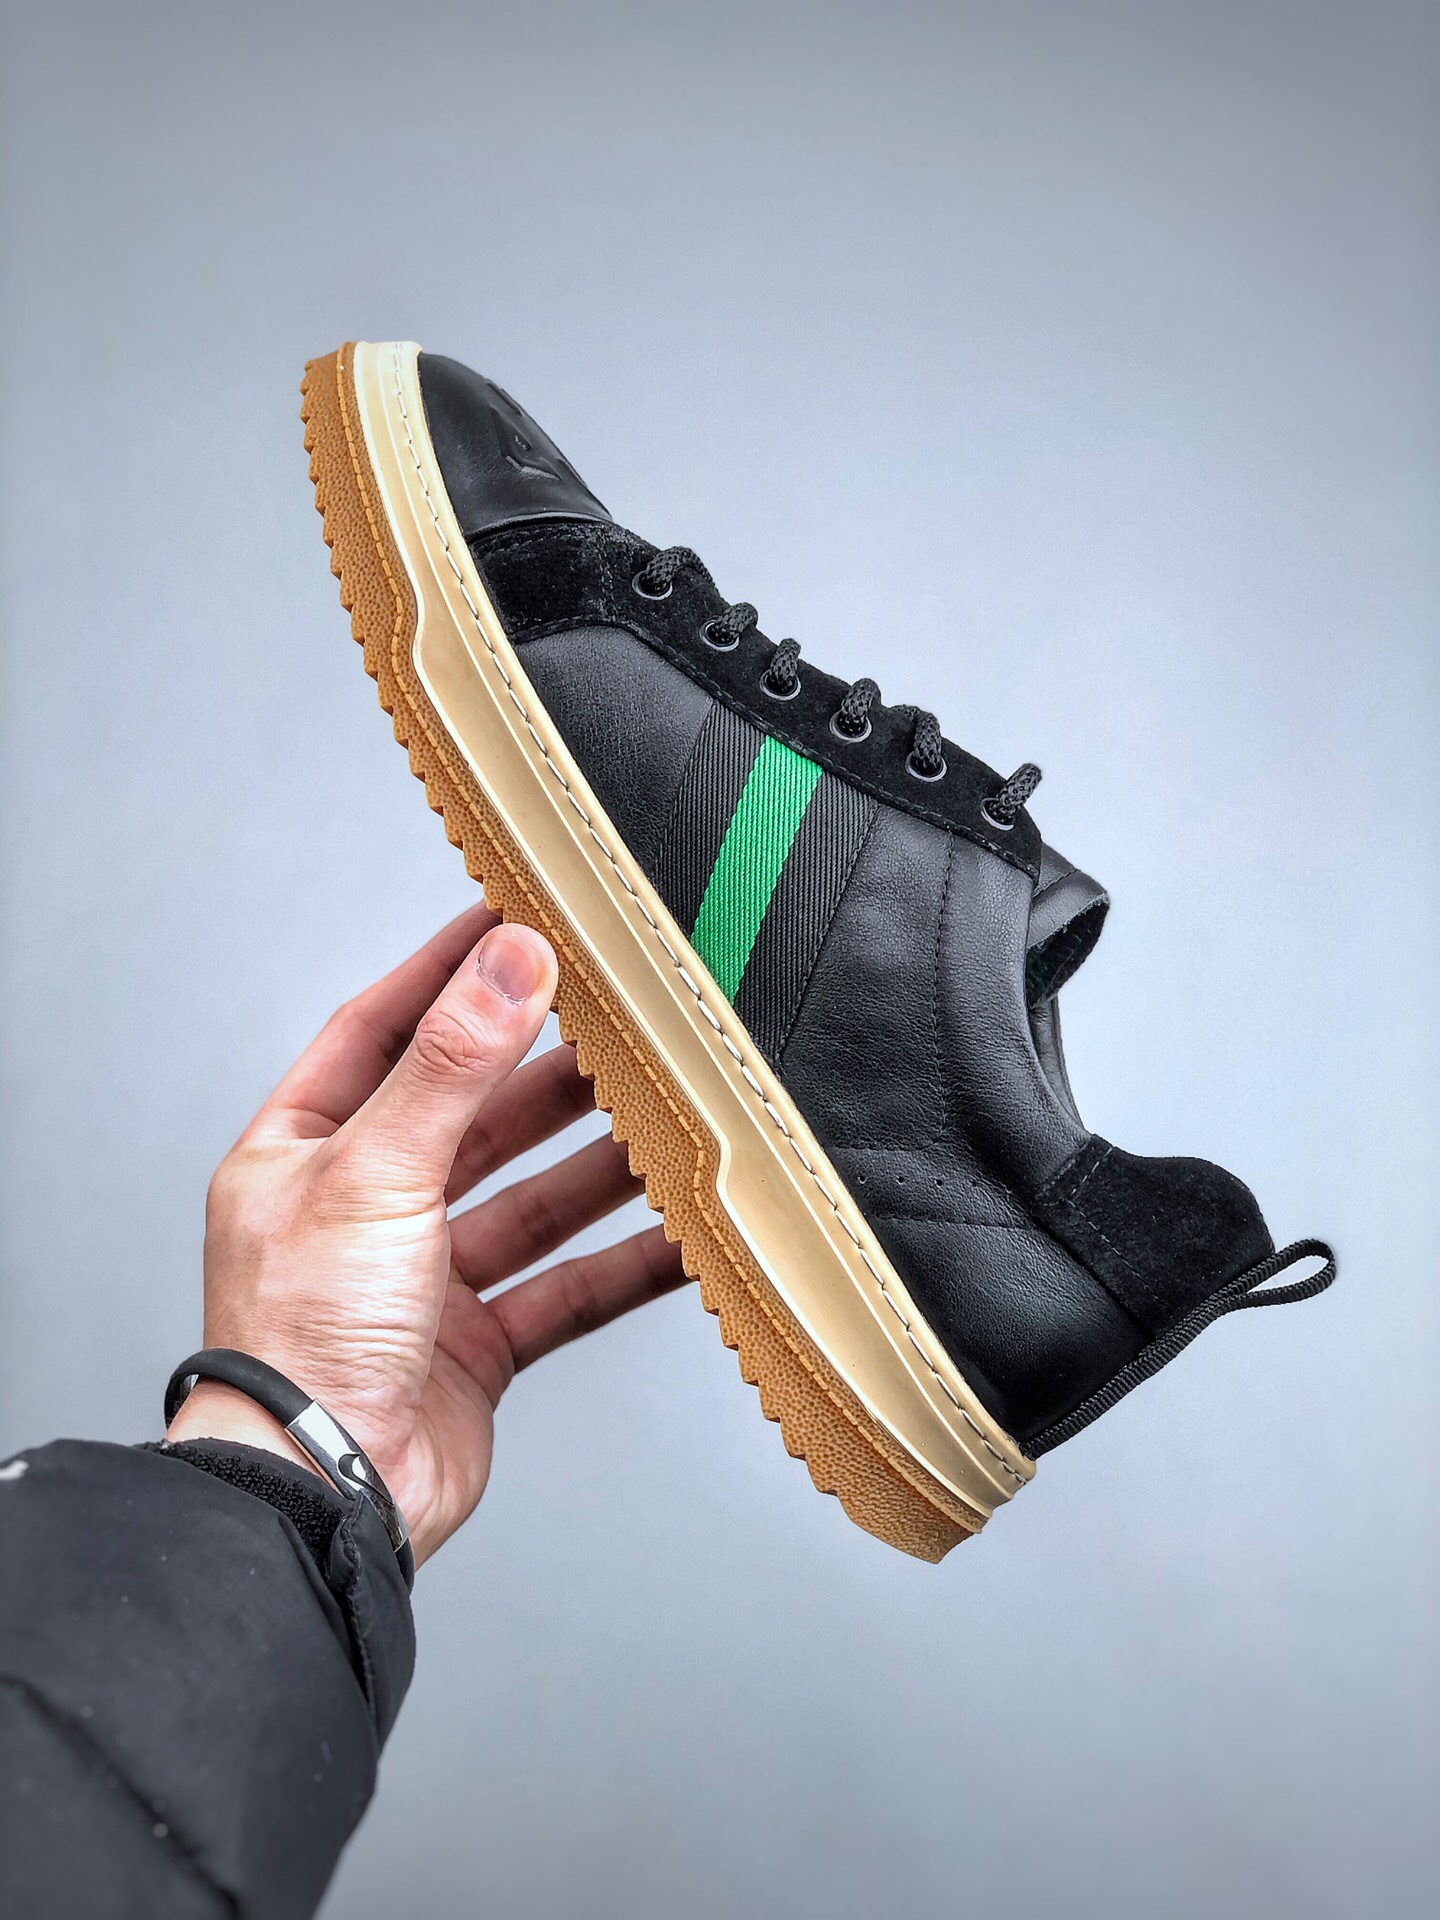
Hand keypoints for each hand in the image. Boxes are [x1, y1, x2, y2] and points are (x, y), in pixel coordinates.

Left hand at [166, 903, 686, 1564]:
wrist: (320, 1499)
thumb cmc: (301, 1341)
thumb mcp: (375, 1172)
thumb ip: (452, 1065)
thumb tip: (510, 959)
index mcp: (303, 1154)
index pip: (382, 1031)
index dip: (448, 972)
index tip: (515, 917)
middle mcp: (361, 1210)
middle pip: (472, 1116)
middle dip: (549, 1070)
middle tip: (623, 1018)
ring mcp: (422, 1281)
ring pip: (532, 1200)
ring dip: (600, 1164)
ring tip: (671, 1116)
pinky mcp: (476, 1346)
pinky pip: (567, 1288)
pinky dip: (626, 1263)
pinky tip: (682, 1234)